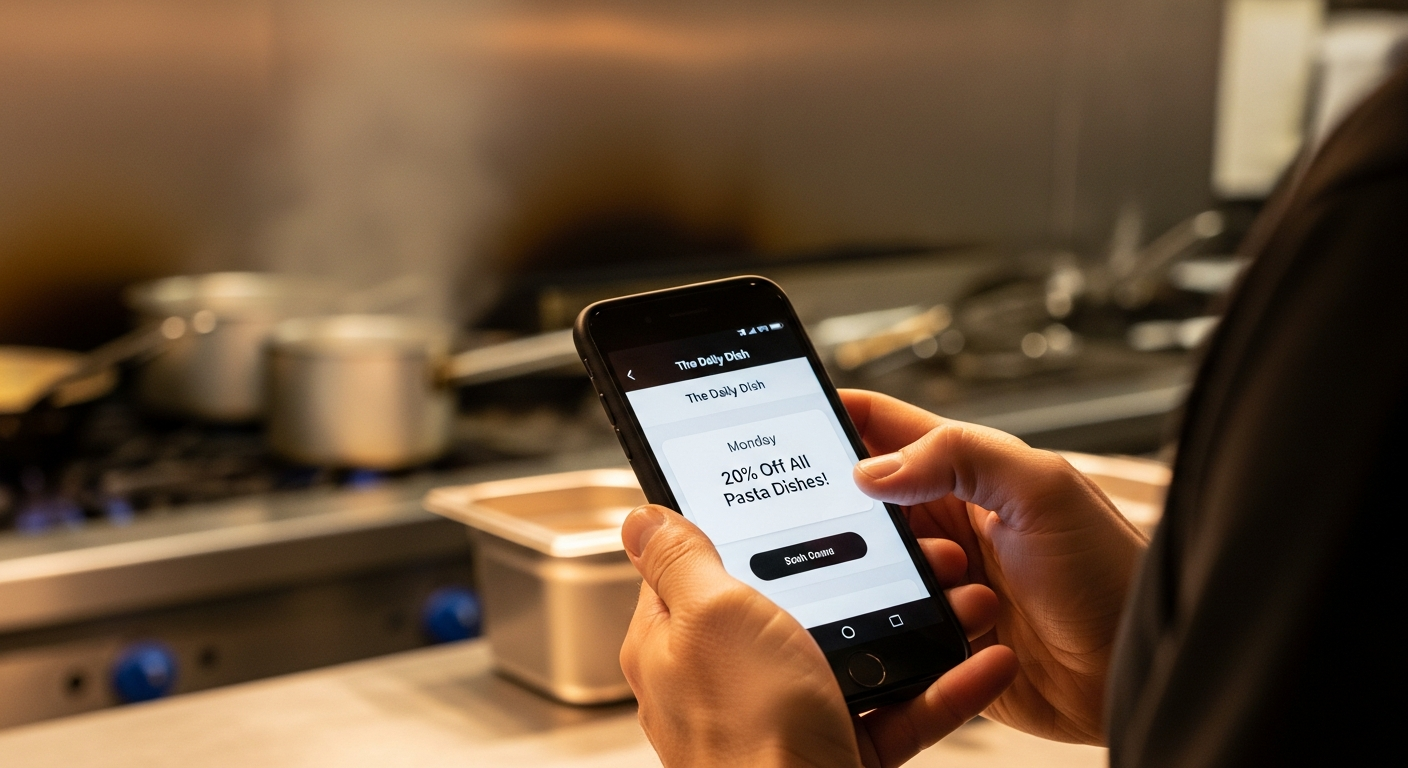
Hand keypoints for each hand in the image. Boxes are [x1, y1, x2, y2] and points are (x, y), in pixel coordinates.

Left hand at [619, 505, 1017, 767]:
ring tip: (960, 595)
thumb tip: (641, 517)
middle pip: (793, 603)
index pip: (699, 563)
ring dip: (914, 623)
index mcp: (676, 639)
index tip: (792, 495)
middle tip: (906, 546)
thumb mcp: (711, 614)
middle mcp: (724, 677)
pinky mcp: (833, 751)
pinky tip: (979, 663)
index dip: (743, 525)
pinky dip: (940, 688)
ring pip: (854, 653)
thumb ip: (679, 560)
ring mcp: (781, 716)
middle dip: (856, 572)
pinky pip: (893, 710)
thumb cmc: (746, 733)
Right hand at [842, 389, 1147, 744]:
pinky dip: (902, 627)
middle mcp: (951, 522)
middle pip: (866, 504)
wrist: (1139, 675)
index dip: (839, 415)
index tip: (791, 417)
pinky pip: (891, 626)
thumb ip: (961, 457)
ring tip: (964, 590)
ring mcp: (942, 582)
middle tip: (883, 531)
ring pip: (872, 570)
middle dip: (859, 517)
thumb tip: (873, 467)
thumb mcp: (1044, 490)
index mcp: (971, 472)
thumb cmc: (1114, 576)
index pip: (887, 428)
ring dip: (898, 581)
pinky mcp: (940, 637)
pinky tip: (950, 629)